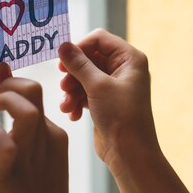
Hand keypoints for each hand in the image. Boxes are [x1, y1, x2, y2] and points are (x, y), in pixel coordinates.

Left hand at [0, 63, 68, 192]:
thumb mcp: (35, 155)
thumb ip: (22, 123)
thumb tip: (6, 90)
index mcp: (55, 136)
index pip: (36, 95)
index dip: (15, 83)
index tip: (0, 78)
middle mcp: (44, 141)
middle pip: (33, 93)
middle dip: (11, 84)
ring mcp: (28, 157)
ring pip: (24, 113)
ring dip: (5, 101)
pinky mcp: (6, 173)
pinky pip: (3, 145)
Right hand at [58, 29, 158, 175]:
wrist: (130, 154)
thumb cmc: (121, 117)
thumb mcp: (97, 86)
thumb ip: (78, 64)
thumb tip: (62, 45)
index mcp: (130, 58)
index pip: (99, 39)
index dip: (79, 47)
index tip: (63, 62)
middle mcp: (124, 69)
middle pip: (89, 58)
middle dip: (73, 73)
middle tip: (63, 86)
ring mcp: (115, 85)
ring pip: (84, 76)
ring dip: (72, 90)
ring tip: (66, 105)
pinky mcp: (106, 101)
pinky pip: (85, 92)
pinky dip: (76, 101)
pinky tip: (72, 114)